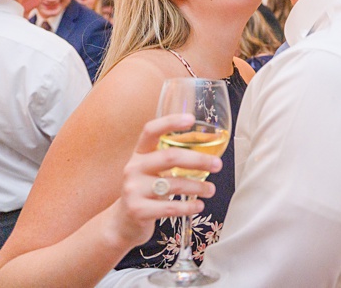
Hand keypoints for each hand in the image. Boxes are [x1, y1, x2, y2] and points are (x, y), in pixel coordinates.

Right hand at [112, 114, 219, 245]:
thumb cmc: (146, 191)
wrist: (123, 222)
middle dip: (198, 160)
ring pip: (173, 184)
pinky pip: (170, 208)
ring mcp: (133, 190)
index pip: (150, 131)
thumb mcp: (152, 171)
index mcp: (139, 154)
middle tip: (218, 165)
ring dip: (198, 187)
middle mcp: (133, 168)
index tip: (191, 119)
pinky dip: (189, 207)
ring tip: (211, 190)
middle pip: (170, 157)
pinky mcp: (137, 210)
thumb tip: (211, 152)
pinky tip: (199, 206)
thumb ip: (171, 160)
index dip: (170, 122)